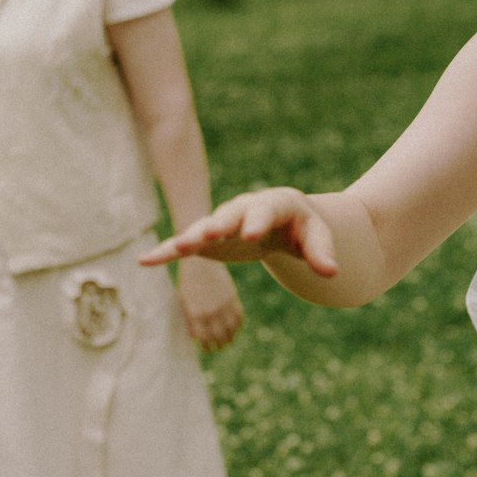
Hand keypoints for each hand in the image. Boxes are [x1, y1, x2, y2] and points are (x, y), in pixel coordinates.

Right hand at [139, 188, 338, 277]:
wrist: (283, 220)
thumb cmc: (302, 227)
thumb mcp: (317, 236)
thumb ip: (322, 252)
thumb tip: (331, 272)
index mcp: (275, 204)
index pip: (267, 210)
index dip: (258, 220)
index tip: (251, 233)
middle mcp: (244, 208)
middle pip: (231, 214)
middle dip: (221, 223)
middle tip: (210, 233)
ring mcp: (223, 222)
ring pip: (204, 228)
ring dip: (192, 237)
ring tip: (177, 248)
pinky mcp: (208, 239)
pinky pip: (185, 244)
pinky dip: (166, 252)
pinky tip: (144, 261)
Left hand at [176, 257, 242, 350]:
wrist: (202, 260)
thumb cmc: (188, 281)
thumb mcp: (184, 300)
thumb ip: (189, 320)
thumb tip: (195, 338)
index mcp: (195, 313)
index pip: (204, 338)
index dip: (206, 346)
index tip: (207, 348)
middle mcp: (211, 312)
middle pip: (218, 337)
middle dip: (218, 345)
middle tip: (218, 347)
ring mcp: (223, 305)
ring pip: (230, 330)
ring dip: (229, 338)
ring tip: (226, 341)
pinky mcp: (233, 298)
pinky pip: (238, 318)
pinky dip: (237, 326)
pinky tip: (234, 329)